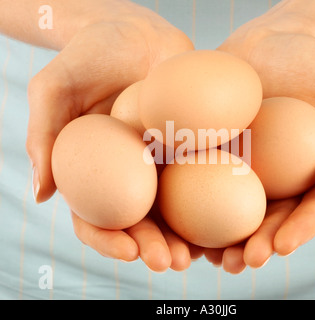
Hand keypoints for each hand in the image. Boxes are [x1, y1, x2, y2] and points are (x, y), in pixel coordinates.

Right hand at [26, 2, 197, 270]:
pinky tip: (230, 215)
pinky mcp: (192, 145)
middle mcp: (130, 173)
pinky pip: (205, 173)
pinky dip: (215, 197)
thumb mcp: (54, 88)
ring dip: (188, 235)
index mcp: (95, 171)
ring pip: (176, 208)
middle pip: (141, 221)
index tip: (129, 250)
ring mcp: (163, 161)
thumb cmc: (89, 56)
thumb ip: (43, 136)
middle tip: (171, 263)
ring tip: (201, 253)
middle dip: (154, 246)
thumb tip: (41, 194)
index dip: (109, 239)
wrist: (134, 30)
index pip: (96, 217)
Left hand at [210, 17, 314, 272]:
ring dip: (220, 240)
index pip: (308, 211)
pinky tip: (182, 224)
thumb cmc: (314, 66)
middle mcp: (276, 179)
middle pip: (267, 221)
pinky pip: (199, 182)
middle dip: (255, 246)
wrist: (270, 41)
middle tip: (242, 262)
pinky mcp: (212, 154)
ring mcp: (241, 169)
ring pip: (231, 212)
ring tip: (211, 257)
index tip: (281, 246)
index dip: (297, 232)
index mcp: (310, 175)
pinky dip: (191, 205)